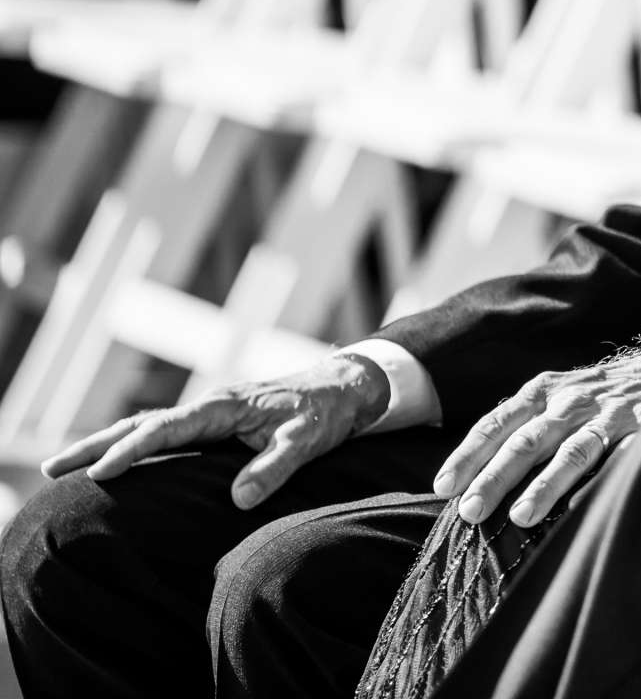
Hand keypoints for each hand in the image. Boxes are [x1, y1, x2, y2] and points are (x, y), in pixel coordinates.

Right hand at [42, 352, 390, 509]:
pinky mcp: (212, 420)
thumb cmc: (325, 414)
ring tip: (62, 466)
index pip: (167, 428)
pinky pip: (160, 431)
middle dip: (96, 445)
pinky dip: (130, 442)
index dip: (133, 451)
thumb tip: (240, 499)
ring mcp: (208, 411)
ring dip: (105, 443)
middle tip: (51, 469)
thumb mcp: (308, 441)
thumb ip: (276, 467)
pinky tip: (111, 459)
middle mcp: (209, 404)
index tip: (101, 474)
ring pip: (146, 426)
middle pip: (141, 424)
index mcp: (224, 406)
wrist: (343, 387)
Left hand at [432, 344, 640, 526]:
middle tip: (470, 511)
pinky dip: (603, 479)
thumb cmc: (599, 397)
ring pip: (574, 450)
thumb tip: (469, 484)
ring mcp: (611, 413)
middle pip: (529, 440)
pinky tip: (584, 504)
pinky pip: (624, 456)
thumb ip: (522, 430)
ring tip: (521, 515)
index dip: (470, 455)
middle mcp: (574, 400)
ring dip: (546, 483)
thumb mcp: (557, 398)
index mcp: (544, 392)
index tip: (444, 488)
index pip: (498, 424)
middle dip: (497, 476)